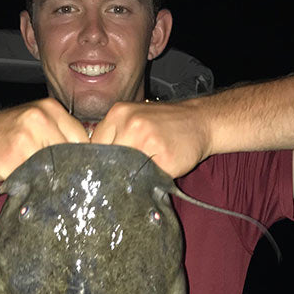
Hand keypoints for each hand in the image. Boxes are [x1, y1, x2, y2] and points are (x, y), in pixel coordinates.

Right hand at [0, 98, 90, 180]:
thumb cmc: (8, 134)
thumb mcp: (37, 123)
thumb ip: (61, 135)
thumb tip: (89, 161)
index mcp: (51, 109)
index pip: (83, 139)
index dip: (81, 158)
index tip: (76, 169)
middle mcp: (40, 119)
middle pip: (71, 154)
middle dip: (67, 169)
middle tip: (59, 178)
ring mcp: (26, 137)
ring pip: (55, 167)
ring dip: (50, 179)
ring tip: (40, 178)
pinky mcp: (13, 157)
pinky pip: (34, 177)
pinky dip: (33, 184)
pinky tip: (26, 180)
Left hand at [90, 100, 211, 178]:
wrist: (200, 121)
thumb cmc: (163, 124)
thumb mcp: (133, 118)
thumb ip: (113, 135)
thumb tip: (94, 164)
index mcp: (118, 114)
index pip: (94, 146)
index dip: (99, 161)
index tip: (105, 168)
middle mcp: (130, 124)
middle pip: (107, 160)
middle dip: (114, 170)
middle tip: (125, 173)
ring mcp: (147, 141)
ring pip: (125, 171)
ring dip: (132, 176)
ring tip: (142, 170)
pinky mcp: (164, 158)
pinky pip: (147, 177)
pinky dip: (149, 179)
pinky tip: (156, 170)